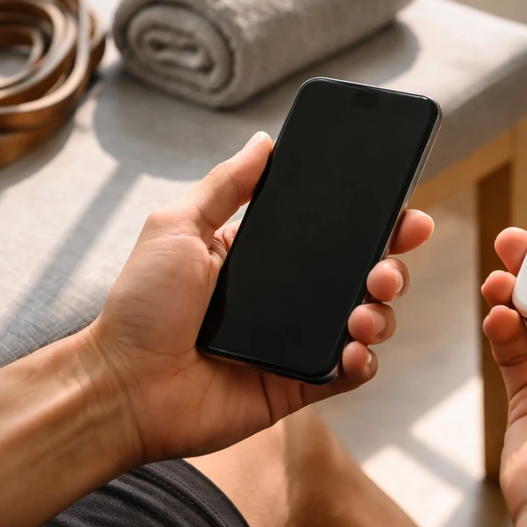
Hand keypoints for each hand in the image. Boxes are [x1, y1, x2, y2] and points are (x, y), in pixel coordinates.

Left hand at [88, 131, 433, 463]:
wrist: (123, 386)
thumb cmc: (141, 305)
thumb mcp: (178, 227)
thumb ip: (226, 186)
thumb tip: (264, 141)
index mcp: (261, 256)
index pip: (329, 233)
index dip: (371, 221)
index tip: (403, 210)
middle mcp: (285, 297)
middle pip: (359, 274)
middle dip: (390, 265)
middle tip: (388, 266)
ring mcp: (293, 342)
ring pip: (364, 321)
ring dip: (381, 312)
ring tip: (365, 312)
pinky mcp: (296, 385)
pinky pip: (348, 373)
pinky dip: (364, 361)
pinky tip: (355, 349)